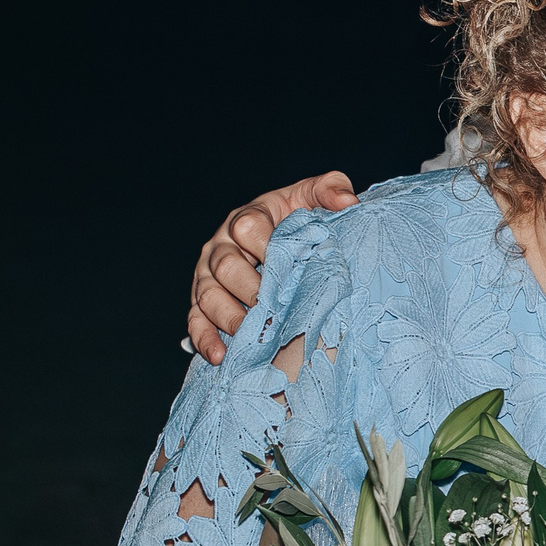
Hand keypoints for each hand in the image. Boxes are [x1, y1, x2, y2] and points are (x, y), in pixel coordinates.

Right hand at [186, 171, 359, 363]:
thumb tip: (350, 201)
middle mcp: (221, 246)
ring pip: (208, 295)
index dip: (267, 245)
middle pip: (226, 264)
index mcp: (247, 218)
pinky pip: (196, 320)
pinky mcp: (202, 302)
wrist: (285, 245)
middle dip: (250, 288)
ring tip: (252, 335)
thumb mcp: (312, 199)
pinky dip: (205, 339)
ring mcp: (207, 276)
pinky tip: (221, 356)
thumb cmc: (297, 222)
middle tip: (275, 307)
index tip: (291, 264)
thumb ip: (330, 189)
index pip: (248, 226)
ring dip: (229, 317)